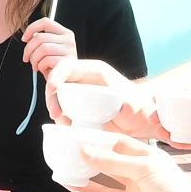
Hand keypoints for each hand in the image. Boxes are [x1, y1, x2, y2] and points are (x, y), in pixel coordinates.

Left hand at [21, 17, 74, 76]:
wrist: (73, 78)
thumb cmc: (58, 63)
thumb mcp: (50, 48)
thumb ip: (41, 40)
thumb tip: (28, 37)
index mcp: (64, 32)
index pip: (45, 22)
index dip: (31, 28)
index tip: (24, 39)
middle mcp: (68, 39)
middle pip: (39, 37)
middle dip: (28, 50)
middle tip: (27, 59)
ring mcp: (69, 50)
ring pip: (42, 49)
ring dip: (34, 60)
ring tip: (37, 66)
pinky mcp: (67, 62)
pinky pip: (46, 60)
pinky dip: (41, 66)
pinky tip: (45, 70)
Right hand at [45, 58, 161, 138]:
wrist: (139, 120)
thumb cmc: (139, 108)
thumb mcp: (138, 105)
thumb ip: (134, 104)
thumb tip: (128, 108)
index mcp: (96, 71)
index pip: (68, 65)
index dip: (57, 74)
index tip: (53, 88)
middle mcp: (84, 78)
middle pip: (57, 80)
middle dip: (51, 96)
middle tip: (56, 114)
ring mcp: (79, 91)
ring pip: (57, 95)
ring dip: (55, 108)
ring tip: (64, 124)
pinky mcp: (77, 105)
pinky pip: (62, 107)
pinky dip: (61, 116)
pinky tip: (67, 126)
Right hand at [66, 134, 190, 191]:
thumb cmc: (175, 190)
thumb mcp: (143, 167)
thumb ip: (111, 161)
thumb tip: (84, 151)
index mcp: (146, 163)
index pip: (119, 147)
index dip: (100, 142)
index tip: (79, 137)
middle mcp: (138, 182)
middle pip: (107, 171)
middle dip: (87, 164)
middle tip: (66, 157)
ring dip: (83, 184)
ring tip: (63, 176)